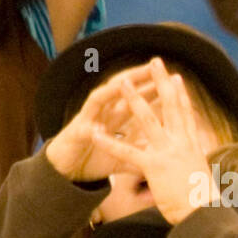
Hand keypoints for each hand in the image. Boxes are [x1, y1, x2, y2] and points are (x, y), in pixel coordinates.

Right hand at [44, 63, 157, 182]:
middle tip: (154, 66)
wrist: (64, 171)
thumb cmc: (91, 160)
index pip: (137, 99)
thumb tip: (158, 155)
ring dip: (111, 90)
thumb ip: (137, 154)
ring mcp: (86, 120)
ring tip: (125, 82)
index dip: (153, 89)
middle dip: (137, 77)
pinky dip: (88, 130)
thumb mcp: (120, 159)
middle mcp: (101, 114)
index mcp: (114, 118)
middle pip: (121, 91)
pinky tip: (96, 128)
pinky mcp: (73, 135)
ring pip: (100, 99)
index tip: (173, 80)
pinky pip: (81, 130)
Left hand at [89, 58, 213, 224]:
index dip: (181, 95)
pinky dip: (109, 142)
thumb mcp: (201, 177)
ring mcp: (167, 152)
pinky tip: (95, 133)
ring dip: (134, 99)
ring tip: (123, 81)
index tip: (177, 78)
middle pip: (171, 106)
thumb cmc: (205, 202)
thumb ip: (196, 165)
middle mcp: (181, 144)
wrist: (205, 213)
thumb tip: (199, 163)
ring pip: (148, 120)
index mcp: (192, 146)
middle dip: (162, 82)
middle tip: (156, 62)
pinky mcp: (153, 166)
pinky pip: (126, 151)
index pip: (185, 115)